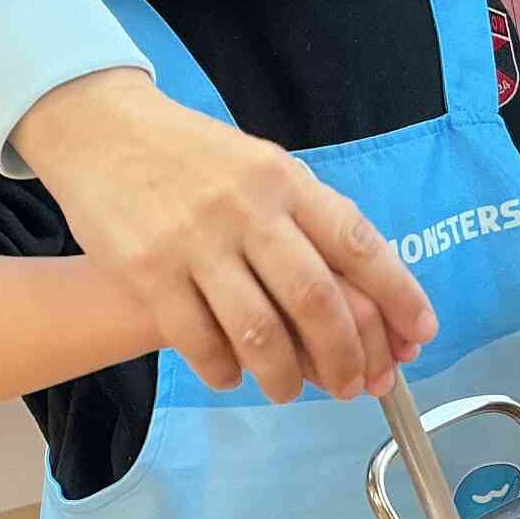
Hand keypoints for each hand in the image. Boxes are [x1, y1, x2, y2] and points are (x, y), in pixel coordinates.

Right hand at [12, 70, 432, 402]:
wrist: (100, 128)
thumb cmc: (193, 158)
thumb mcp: (260, 167)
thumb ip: (306, 220)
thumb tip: (364, 291)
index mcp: (286, 179)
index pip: (358, 244)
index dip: (398, 296)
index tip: (419, 337)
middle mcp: (247, 208)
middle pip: (315, 301)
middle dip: (344, 357)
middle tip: (352, 387)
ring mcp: (195, 241)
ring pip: (258, 333)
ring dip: (283, 376)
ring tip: (286, 389)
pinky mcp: (148, 271)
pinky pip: (199, 342)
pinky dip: (224, 370)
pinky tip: (230, 373)